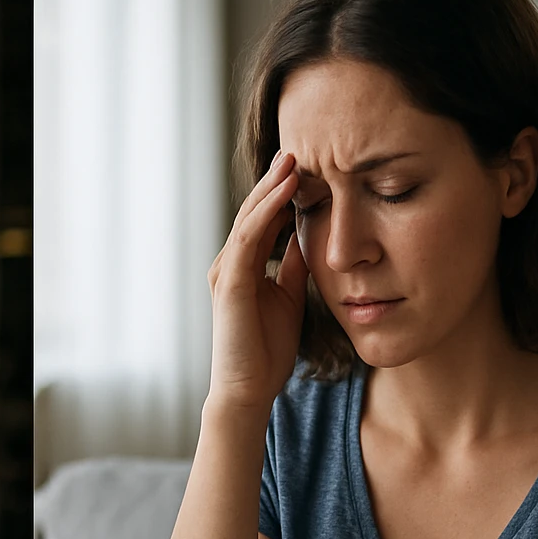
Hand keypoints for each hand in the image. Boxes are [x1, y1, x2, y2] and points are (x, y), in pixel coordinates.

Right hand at [204, 149, 308, 415]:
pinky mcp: (230, 283)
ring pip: (250, 218)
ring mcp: (227, 271)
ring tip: (294, 159)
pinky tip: (287, 192)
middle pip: (254, 211)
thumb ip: (295, 266)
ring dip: (272, 187)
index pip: (264, 219)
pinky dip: (268, 211)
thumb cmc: (267, 351)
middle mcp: (230, 263)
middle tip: (298, 148)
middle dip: (275, 180)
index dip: (283, 193)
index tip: (309, 167)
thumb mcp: (291, 297)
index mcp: (244, 266)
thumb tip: (310, 237)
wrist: (248, 390)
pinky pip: (250, 238)